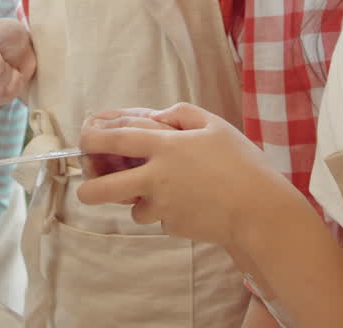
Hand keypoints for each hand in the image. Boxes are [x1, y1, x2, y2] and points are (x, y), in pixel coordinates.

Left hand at [76, 102, 290, 246]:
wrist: (259, 210)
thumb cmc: (241, 163)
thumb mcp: (215, 125)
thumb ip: (182, 114)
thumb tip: (159, 116)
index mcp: (165, 147)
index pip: (117, 139)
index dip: (94, 138)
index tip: (83, 139)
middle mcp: (157, 178)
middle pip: (106, 187)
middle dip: (89, 190)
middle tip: (86, 191)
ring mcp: (163, 206)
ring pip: (135, 209)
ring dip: (141, 202)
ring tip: (167, 194)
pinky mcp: (173, 227)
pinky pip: (161, 221)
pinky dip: (168, 215)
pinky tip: (191, 205)